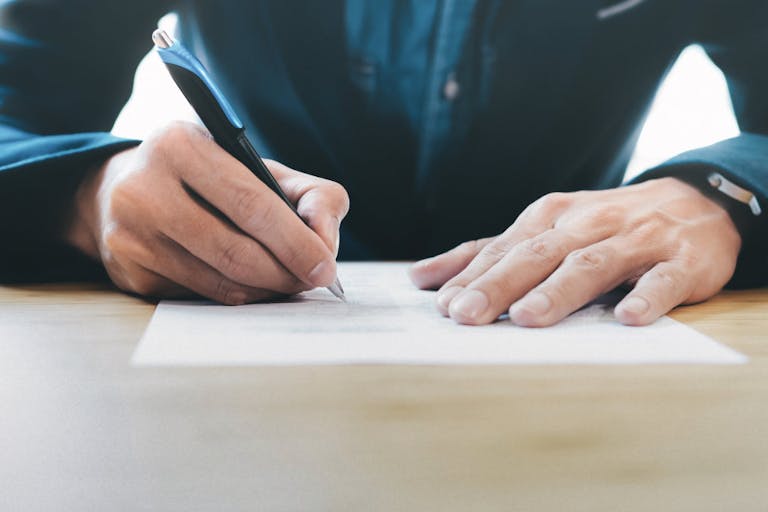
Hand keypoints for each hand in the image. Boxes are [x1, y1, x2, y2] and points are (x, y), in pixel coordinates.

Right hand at [65, 121, 348, 303]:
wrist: (124, 190)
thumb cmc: (209, 178)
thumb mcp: (259, 167)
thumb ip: (311, 195)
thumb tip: (325, 243)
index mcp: (181, 145)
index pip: (251, 204)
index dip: (295, 242)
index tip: (325, 266)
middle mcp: (144, 189)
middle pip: (235, 251)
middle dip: (285, 273)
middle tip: (312, 281)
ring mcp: (131, 234)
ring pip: (219, 281)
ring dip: (266, 290)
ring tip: (289, 282)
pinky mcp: (130, 272)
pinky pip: (200, 296)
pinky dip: (238, 296)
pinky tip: (253, 284)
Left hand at [409, 178, 741, 325]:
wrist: (694, 203)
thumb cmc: (604, 225)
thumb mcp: (544, 230)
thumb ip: (487, 254)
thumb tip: (422, 278)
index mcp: (550, 218)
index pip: (504, 249)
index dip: (473, 276)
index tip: (443, 305)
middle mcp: (587, 224)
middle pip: (538, 255)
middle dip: (500, 285)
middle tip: (467, 314)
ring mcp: (635, 240)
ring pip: (591, 264)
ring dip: (559, 291)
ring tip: (529, 317)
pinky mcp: (680, 260)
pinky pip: (663, 279)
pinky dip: (646, 297)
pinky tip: (628, 318)